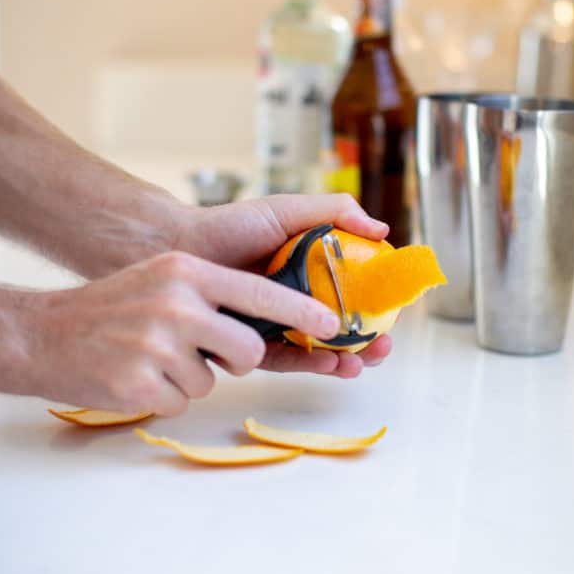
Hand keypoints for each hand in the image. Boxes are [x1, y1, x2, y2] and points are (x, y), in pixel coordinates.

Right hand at [26, 250, 351, 415]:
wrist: (42, 334)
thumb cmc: (111, 308)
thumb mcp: (162, 280)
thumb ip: (211, 293)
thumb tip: (268, 320)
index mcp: (186, 272)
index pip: (260, 292)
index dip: (302, 311)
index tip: (333, 324)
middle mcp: (176, 304)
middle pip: (249, 348)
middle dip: (238, 359)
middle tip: (206, 351)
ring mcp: (157, 346)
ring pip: (213, 380)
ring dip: (190, 377)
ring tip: (152, 358)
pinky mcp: (140, 385)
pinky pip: (181, 401)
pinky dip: (165, 395)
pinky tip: (136, 375)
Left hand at [176, 193, 392, 377]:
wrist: (178, 247)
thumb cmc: (228, 225)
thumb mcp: (286, 210)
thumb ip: (333, 213)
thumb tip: (382, 231)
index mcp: (311, 269)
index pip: (355, 292)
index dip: (378, 306)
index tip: (396, 314)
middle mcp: (296, 300)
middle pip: (343, 327)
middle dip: (368, 342)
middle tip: (382, 348)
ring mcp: (275, 323)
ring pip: (318, 347)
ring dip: (344, 359)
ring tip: (359, 363)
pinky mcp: (251, 344)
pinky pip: (285, 359)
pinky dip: (309, 363)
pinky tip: (328, 362)